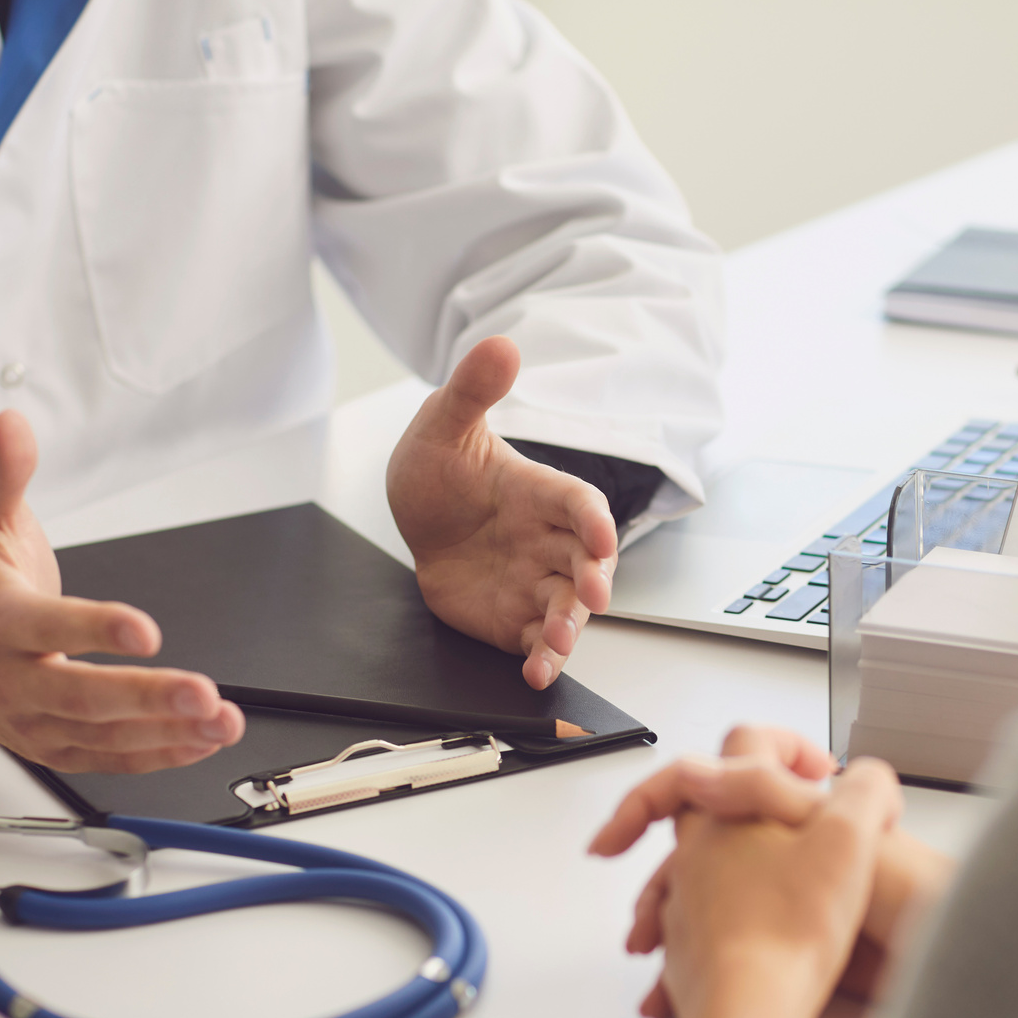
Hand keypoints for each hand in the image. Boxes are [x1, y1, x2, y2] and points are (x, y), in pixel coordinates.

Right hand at [0, 411, 244, 772]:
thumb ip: (5, 475)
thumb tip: (13, 426)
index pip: (47, 627)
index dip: (95, 630)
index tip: (146, 630)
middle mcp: (12, 678)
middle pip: (80, 696)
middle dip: (145, 697)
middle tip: (203, 692)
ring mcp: (33, 720)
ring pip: (103, 735)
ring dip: (168, 731)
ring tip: (222, 720)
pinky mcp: (55, 746)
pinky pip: (110, 758)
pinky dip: (160, 753)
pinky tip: (203, 740)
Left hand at [387, 337, 619, 689]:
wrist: (418, 520)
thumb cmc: (442, 469)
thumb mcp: (445, 424)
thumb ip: (474, 390)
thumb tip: (500, 344)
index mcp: (541, 493)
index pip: (580, 504)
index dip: (594, 518)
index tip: (599, 533)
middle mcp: (549, 541)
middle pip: (585, 563)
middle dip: (592, 581)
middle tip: (592, 596)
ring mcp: (535, 582)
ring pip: (567, 608)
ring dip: (569, 628)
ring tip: (557, 644)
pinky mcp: (517, 618)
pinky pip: (537, 642)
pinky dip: (542, 660)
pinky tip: (536, 673)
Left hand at [646, 759, 903, 1017]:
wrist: (750, 1007)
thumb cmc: (792, 926)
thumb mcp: (853, 838)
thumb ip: (867, 791)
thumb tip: (870, 778)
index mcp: (731, 810)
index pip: (743, 742)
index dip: (785, 743)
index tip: (812, 767)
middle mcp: (697, 850)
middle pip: (699, 800)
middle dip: (730, 797)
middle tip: (762, 807)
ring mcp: (685, 900)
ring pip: (687, 865)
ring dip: (718, 864)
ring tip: (762, 881)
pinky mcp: (686, 949)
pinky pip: (691, 924)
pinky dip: (713, 924)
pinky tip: (746, 944)